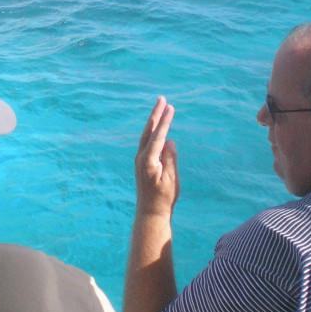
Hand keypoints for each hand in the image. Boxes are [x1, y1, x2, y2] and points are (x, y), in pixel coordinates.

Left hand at [134, 96, 179, 217]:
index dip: (164, 121)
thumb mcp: (171, 179)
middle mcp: (141, 157)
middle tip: (162, 98)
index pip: (158, 135)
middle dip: (155, 114)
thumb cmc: (164, 198)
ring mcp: (139, 159)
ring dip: (153, 121)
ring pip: (146, 135)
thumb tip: (169, 140)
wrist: (150, 213)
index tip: (170, 107)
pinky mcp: (141, 162)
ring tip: (160, 107)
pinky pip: (146, 142)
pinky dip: (152, 131)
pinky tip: (157, 127)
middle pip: (148, 130)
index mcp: (148, 160)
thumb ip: (170, 159)